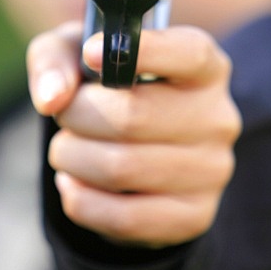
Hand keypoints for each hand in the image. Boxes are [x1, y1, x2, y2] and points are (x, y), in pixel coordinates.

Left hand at [27, 22, 241, 247]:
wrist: (135, 155)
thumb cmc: (107, 92)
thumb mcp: (77, 58)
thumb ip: (56, 59)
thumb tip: (53, 97)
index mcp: (205, 68)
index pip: (189, 53)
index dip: (142, 51)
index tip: (91, 52)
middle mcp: (217, 118)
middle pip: (132, 116)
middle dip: (77, 116)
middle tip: (65, 115)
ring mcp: (212, 171)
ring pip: (120, 169)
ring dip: (72, 159)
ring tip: (68, 150)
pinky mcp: (195, 216)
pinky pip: (124, 218)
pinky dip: (81, 201)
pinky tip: (73, 184)